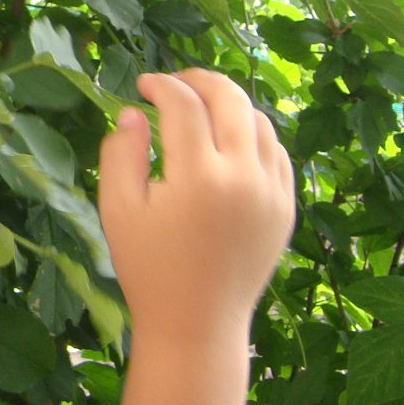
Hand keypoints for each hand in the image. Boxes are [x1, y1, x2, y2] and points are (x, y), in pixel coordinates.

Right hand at [97, 69, 295, 343]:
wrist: (197, 325)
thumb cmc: (149, 268)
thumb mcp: (118, 210)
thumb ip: (122, 153)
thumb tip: (136, 112)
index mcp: (199, 177)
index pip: (183, 105)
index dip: (161, 85)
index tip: (142, 86)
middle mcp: (244, 177)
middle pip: (230, 99)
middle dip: (200, 80)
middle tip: (175, 82)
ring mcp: (272, 192)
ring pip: (259, 121)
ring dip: (230, 104)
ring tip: (202, 108)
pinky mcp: (285, 208)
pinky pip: (276, 153)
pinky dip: (254, 134)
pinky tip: (229, 140)